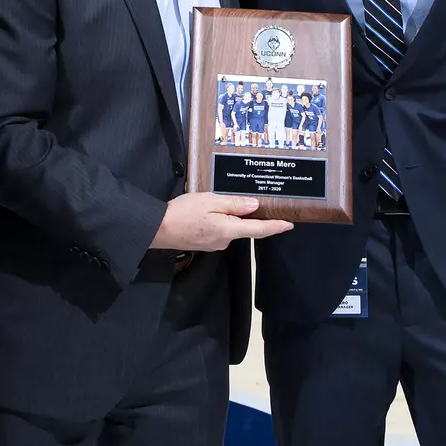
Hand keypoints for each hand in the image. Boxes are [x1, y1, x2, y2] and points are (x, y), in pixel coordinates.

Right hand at [150, 192, 292, 250]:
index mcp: (229, 230)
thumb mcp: (210, 201)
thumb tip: (254, 206)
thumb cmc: (182, 213)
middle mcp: (225, 241)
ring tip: (223, 203)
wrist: (156, 229)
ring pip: (231, 229)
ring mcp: (214, 244)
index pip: (260, 229)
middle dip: (250, 217)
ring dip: (232, 218)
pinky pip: (220, 231)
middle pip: (245, 228)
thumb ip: (234, 204)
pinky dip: (221, 222)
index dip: (276, 227)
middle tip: (254, 202)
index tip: (290, 224)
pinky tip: (211, 213)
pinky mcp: (204, 244)